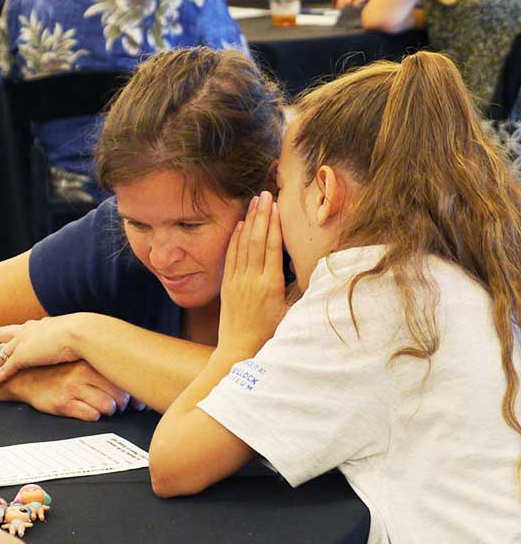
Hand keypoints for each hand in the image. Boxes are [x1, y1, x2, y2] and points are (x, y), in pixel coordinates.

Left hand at [0, 316, 137, 418]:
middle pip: (2, 335)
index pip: (22, 328)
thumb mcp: (79, 336)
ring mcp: (24, 342)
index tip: (4, 332)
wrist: (83, 334)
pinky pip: (4, 369)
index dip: (12, 332)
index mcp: (43, 325)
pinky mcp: (23, 356)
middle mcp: (30, 330)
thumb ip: (75, 342)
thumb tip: (84, 348)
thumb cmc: (88, 335)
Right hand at [13, 360, 135, 420]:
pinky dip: (94, 415)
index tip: (138, 401)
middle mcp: (83, 373)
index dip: (134, 393)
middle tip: (119, 406)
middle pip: (120, 395)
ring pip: (108, 406)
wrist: (26, 377)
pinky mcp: (63, 404)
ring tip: (103, 408)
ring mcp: (73, 388)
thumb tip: (131, 384)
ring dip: (109, 411)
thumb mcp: (81, 363)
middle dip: (123, 405)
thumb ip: (102, 369)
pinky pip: (91, 416)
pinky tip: (89, 411)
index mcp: (90, 361)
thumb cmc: (58, 371)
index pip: (122, 378)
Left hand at [217, 190, 285, 359]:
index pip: (272, 248)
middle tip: (265, 193)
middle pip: (256, 240)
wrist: (239, 350)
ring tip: (254, 201)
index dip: (274, 224)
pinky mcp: (227, 285)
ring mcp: (237, 281)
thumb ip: (301, 290)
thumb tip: (315, 268)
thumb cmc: (270, 333)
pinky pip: (231, 257)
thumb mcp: (292, 313)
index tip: (277, 206)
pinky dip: (234, 239)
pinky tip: (238, 225)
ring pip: (242, 244)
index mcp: (270, 285)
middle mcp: (252, 280)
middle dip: (261, 214)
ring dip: (248, 221)